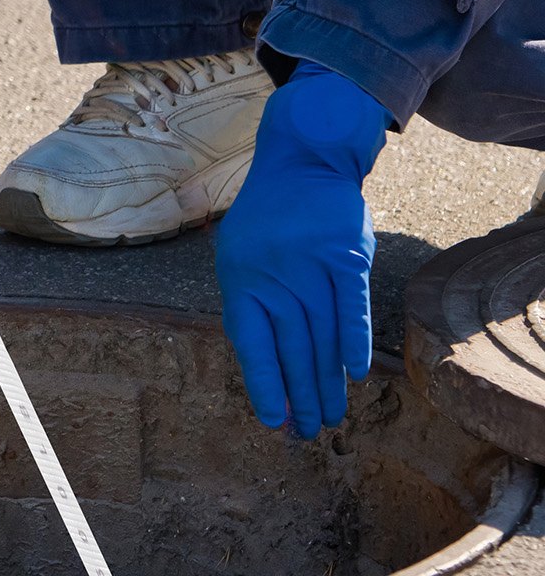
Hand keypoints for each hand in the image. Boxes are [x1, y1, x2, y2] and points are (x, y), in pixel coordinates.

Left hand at [215, 62, 391, 437]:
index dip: (264, 383)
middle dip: (300, 395)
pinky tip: (354, 373)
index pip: (251, 342)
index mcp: (241, 277)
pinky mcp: (346, 256)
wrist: (302, 162)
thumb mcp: (239, 255)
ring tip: (331, 416)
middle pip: (290, 347)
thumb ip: (250, 304)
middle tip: (309, 432)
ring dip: (326, 380)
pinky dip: (352, 340)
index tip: (274, 421)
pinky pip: (351, 306)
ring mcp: (311, 264)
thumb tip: (264, 367)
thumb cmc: (268, 220)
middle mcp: (274, 274)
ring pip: (320, 335)